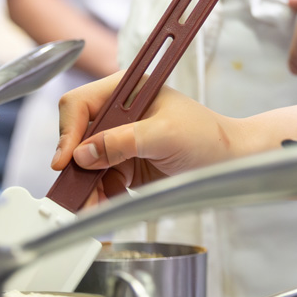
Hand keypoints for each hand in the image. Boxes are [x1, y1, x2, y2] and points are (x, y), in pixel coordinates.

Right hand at [51, 73, 260, 203]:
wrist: (229, 161)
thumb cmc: (207, 137)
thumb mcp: (165, 134)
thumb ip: (124, 141)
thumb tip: (83, 154)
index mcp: (128, 91)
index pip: (80, 103)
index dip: (69, 131)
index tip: (67, 160)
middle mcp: (119, 113)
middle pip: (76, 136)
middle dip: (74, 166)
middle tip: (76, 193)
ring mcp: (120, 139)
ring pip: (83, 164)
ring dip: (84, 186)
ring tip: (91, 206)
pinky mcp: (124, 164)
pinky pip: (98, 180)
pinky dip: (97, 195)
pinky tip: (103, 204)